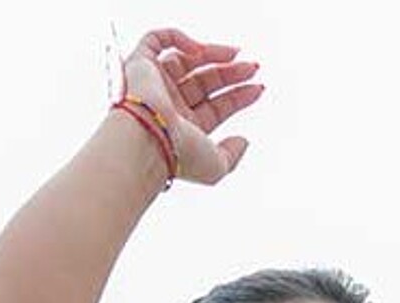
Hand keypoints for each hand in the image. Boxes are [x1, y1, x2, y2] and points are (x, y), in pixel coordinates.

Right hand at [121, 28, 264, 183]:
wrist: (148, 138)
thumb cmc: (178, 156)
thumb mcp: (216, 166)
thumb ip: (232, 156)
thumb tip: (244, 142)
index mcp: (184, 129)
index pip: (215, 107)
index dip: (238, 96)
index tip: (259, 87)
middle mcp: (169, 106)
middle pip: (204, 82)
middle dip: (231, 73)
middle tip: (253, 67)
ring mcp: (155, 84)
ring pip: (185, 59)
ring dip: (212, 53)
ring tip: (235, 54)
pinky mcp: (140, 65)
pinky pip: (156, 40)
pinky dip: (178, 38)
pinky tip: (198, 48)